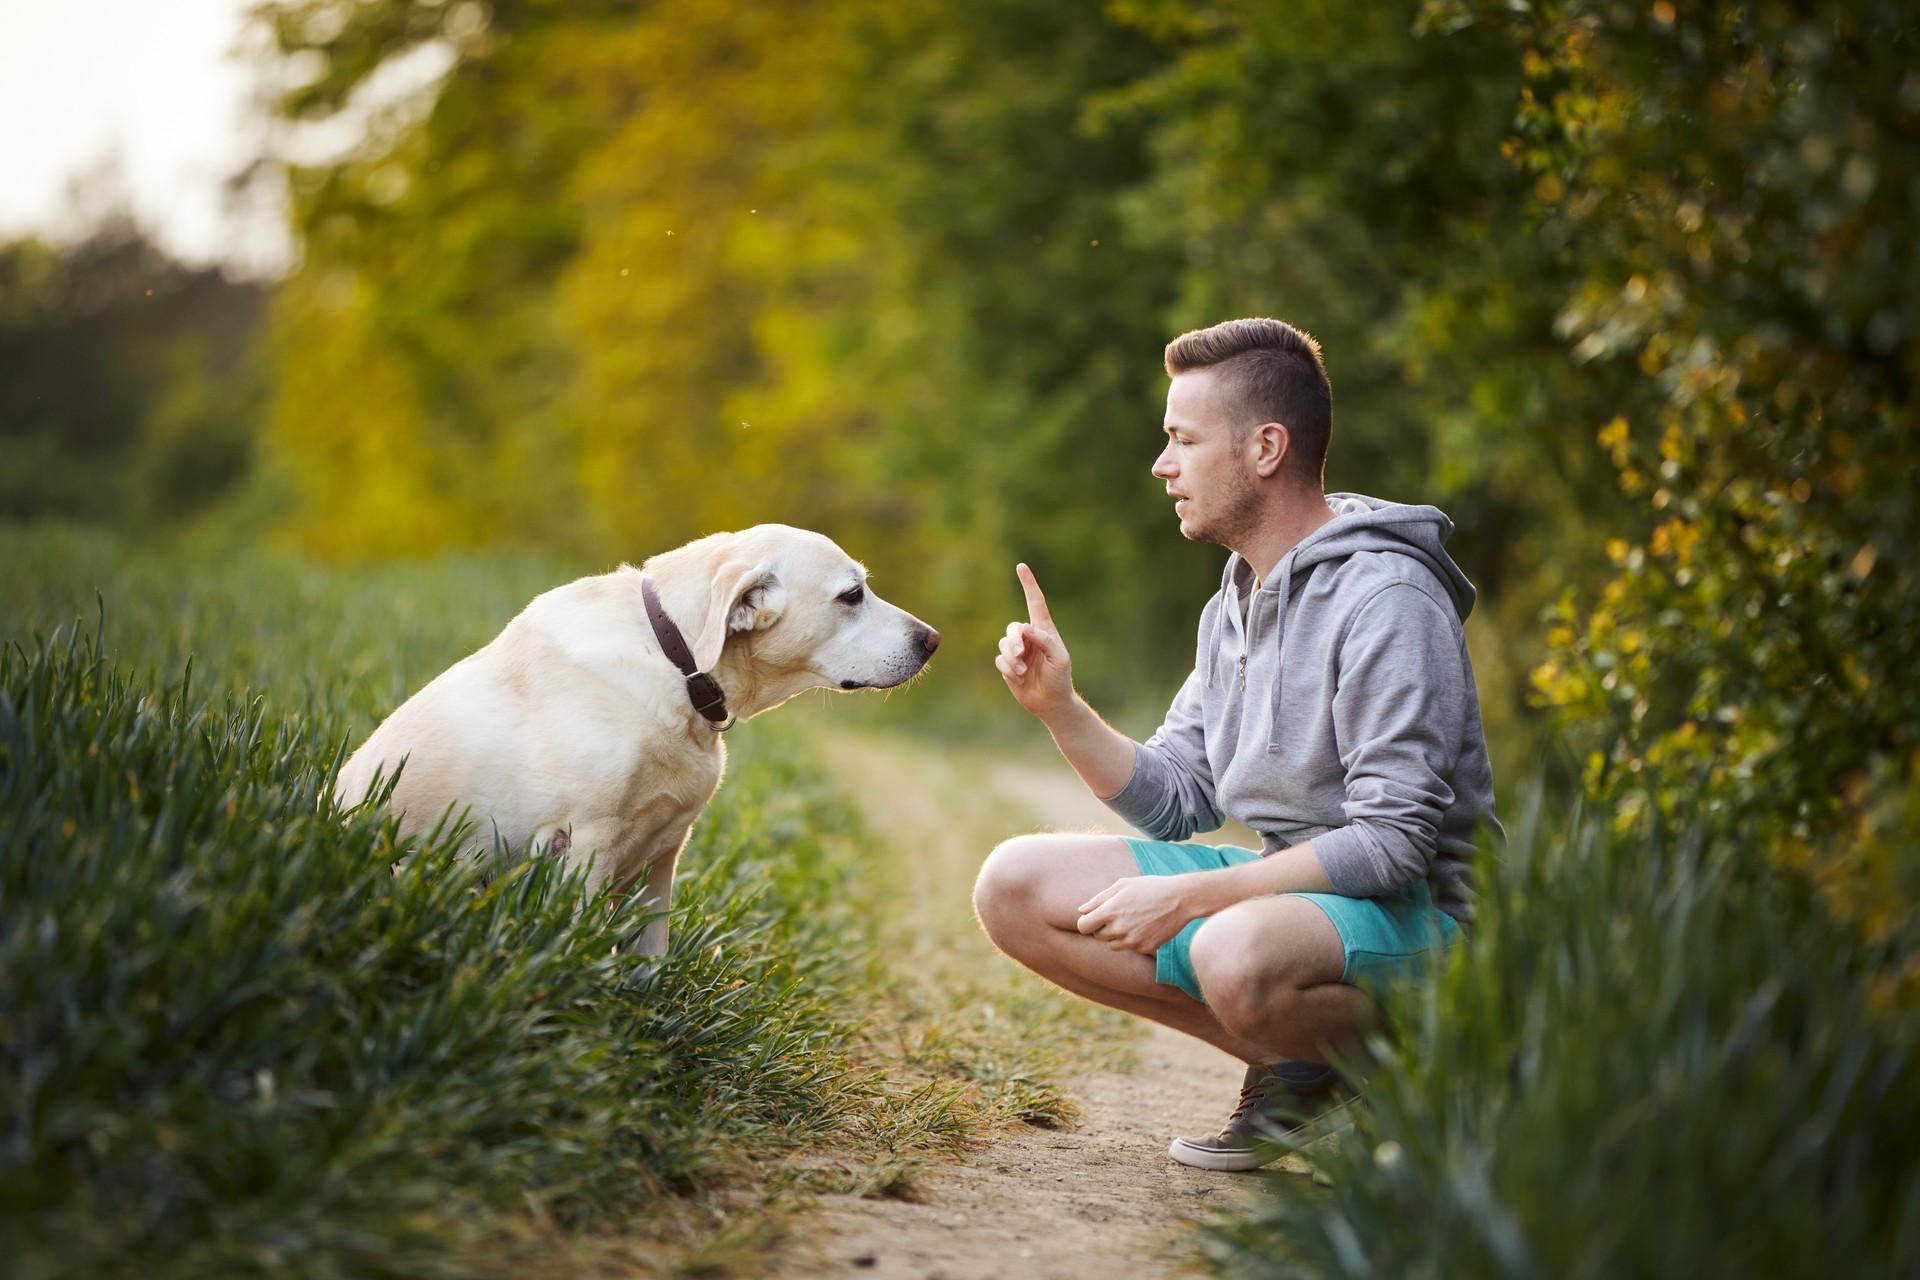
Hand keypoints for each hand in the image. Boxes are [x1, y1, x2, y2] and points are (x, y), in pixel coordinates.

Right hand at [995, 563, 1074, 720]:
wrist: (1050, 702)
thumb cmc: (1060, 678)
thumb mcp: (1059, 658)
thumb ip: (1045, 641)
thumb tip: (1026, 628)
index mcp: (1044, 630)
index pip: (1035, 602)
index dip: (1028, 584)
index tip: (1021, 567)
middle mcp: (1029, 637)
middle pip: (1013, 628)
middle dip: (1014, 642)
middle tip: (1021, 655)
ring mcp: (1017, 651)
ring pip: (1003, 645)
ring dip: (1013, 660)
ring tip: (1024, 672)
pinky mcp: (1008, 665)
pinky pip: (999, 660)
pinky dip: (1009, 670)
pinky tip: (1020, 679)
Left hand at [1076, 875, 1204, 953]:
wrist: (1180, 899)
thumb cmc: (1149, 887)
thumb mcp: (1122, 885)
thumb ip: (1098, 899)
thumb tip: (1081, 911)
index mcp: (1109, 912)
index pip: (1083, 926)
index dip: (1087, 922)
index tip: (1094, 918)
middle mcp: (1118, 929)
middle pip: (1097, 936)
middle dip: (1103, 927)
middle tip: (1120, 914)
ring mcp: (1132, 941)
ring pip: (1112, 945)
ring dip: (1116, 936)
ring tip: (1132, 920)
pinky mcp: (1144, 948)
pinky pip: (1130, 948)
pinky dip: (1133, 940)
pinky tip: (1144, 926)